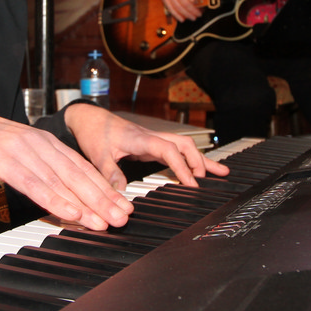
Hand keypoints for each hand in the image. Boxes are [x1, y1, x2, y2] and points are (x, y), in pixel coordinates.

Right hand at [0, 107, 133, 229]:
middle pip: (78, 175)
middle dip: (103, 198)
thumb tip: (63, 195)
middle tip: (122, 217)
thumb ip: (42, 171)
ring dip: (86, 204)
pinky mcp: (5, 162)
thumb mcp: (20, 154)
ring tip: (103, 221)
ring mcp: (24, 152)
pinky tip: (70, 212)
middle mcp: (40, 145)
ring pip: (61, 181)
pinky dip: (55, 200)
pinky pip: (35, 185)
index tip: (122, 205)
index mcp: (46, 142)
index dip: (104, 187)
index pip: (82, 167)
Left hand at [63, 102, 228, 192]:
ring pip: (183, 146)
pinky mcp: (151, 145)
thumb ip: (111, 173)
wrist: (89, 119)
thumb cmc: (95, 133)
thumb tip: (122, 192)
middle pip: (183, 144)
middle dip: (198, 161)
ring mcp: (153, 141)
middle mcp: (151, 137)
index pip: (168, 149)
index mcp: (141, 138)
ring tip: (220, 172)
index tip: (190, 183)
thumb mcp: (99, 155)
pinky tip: (199, 169)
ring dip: (200, 159)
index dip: (181, 166)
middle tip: (204, 181)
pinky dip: (189, 160)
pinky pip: (175, 151)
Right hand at [153, 0, 201, 21]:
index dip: (198, 3)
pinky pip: (171, 10)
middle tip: (199, 15)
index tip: (201, 6)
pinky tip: (182, 19)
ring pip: (179, 9)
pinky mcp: (165, 0)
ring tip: (193, 18)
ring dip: (187, 15)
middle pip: (186, 4)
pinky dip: (177, 15)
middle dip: (194, 11)